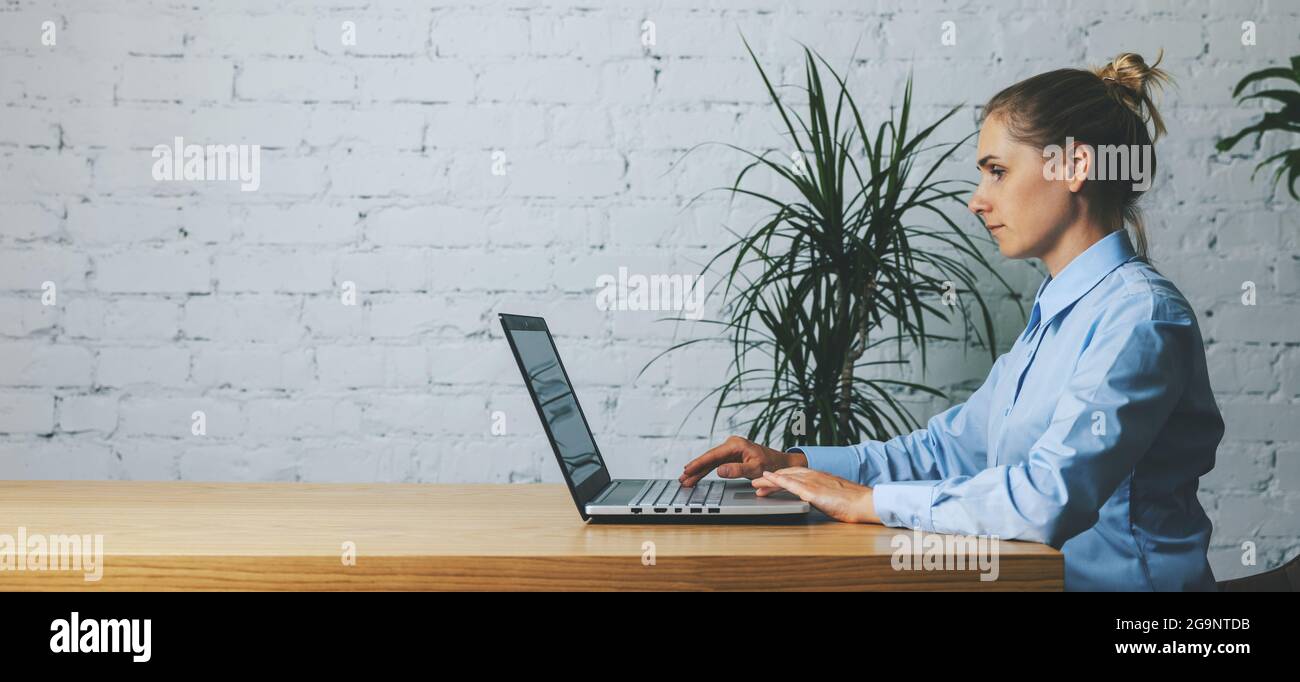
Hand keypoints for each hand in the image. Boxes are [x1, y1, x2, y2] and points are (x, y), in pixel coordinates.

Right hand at [678, 435, 807, 486]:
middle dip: (695, 469)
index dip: (699, 463)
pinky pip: (715, 464)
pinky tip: (697, 476)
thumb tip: (719, 471)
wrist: (781, 463)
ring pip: (710, 462)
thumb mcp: (755, 468)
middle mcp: (731, 445)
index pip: (713, 456)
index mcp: (736, 445)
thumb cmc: (771, 464)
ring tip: (686, 480)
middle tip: (682, 478)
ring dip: (698, 471)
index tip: (688, 469)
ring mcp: (730, 451)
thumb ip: (737, 470)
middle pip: (709, 458)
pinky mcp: (731, 457)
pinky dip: (706, 471)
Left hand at [752, 467, 880, 523]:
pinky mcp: (812, 491)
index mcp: (819, 477)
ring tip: (756, 484)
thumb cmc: (854, 503)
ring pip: (785, 477)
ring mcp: (812, 482)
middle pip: (786, 475)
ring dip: (768, 480)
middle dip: (769, 479)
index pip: (794, 475)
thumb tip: (820, 501)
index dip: (780, 479)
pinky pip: (791, 484)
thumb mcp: (835, 496)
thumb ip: (824, 496)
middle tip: (756, 484)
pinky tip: (768, 479)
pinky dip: (777, 480)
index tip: (769, 483)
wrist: (865, 502)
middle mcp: (814, 475)